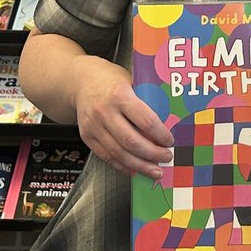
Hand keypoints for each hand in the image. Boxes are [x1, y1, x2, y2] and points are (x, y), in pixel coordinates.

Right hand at [71, 55, 172, 178]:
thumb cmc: (111, 80)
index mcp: (120, 95)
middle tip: (166, 157)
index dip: (160, 134)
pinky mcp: (87, 136)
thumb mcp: (131, 80)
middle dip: (152, 154)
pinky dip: (122, 165)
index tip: (170, 141)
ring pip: (119, 153)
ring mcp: (94, 126)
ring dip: (139, 166)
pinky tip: (134, 169)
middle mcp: (105, 112)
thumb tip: (169, 120)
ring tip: (154, 170)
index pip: (145, 121)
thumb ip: (146, 98)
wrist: (80, 81)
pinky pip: (106, 156)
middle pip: (132, 141)